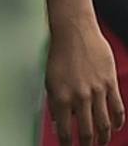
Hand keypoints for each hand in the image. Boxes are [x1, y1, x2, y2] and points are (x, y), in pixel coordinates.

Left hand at [47, 18, 124, 144]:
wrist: (74, 32)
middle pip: (87, 130)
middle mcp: (79, 96)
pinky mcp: (110, 84)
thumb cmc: (59, 53)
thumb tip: (58, 122)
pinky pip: (117, 108)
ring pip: (104, 124)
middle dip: (87, 144)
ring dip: (103, 138)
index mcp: (60, 96)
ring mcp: (96, 91)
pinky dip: (118, 122)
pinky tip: (115, 128)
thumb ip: (55, 102)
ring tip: (101, 143)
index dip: (67, 143)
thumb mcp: (50, 80)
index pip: (65, 129)